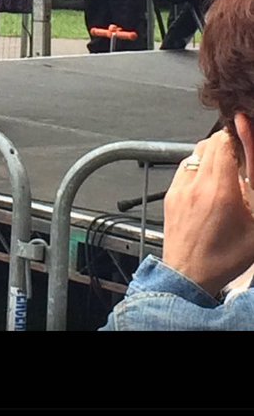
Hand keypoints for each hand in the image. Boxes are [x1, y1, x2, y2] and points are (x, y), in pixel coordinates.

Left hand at [163, 130, 253, 295]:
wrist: (189, 276)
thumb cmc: (223, 258)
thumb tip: (250, 161)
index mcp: (220, 191)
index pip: (224, 142)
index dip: (237, 139)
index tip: (245, 144)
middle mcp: (196, 184)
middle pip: (210, 143)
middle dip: (227, 146)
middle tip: (238, 162)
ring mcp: (180, 188)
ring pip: (195, 153)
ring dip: (211, 156)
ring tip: (223, 175)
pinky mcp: (170, 195)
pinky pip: (184, 168)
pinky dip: (197, 168)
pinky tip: (207, 185)